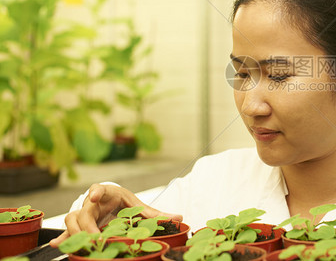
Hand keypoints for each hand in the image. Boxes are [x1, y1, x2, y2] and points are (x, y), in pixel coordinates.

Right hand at [49, 183, 181, 247]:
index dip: (96, 191)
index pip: (99, 188)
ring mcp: (83, 212)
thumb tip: (179, 217)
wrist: (109, 202)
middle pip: (83, 210)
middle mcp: (92, 202)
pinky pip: (67, 230)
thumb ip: (155, 213)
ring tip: (83, 244)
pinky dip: (63, 238)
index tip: (94, 196)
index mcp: (107, 192)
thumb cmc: (122, 201)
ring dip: (75, 232)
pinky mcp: (79, 225)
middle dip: (87, 224)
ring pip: (72, 219)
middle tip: (95, 237)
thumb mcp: (137, 206)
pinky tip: (58, 245)